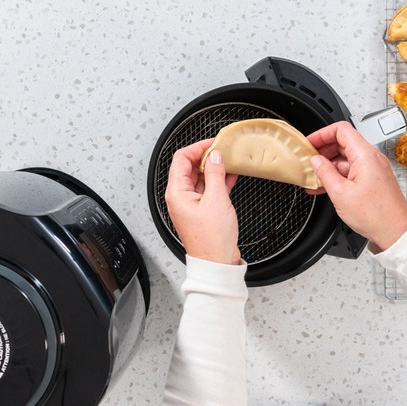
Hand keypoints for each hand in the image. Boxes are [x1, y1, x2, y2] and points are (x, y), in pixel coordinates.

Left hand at [164, 139, 241, 264]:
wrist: (216, 263)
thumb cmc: (211, 241)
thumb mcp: (216, 200)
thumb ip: (215, 174)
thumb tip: (214, 156)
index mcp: (176, 193)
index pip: (181, 159)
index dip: (197, 147)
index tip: (213, 143)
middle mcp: (180, 197)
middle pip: (189, 167)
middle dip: (206, 156)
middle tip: (222, 150)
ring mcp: (190, 204)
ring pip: (200, 178)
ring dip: (213, 168)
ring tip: (228, 160)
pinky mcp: (201, 211)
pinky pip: (207, 189)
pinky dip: (218, 181)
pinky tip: (230, 175)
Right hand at [306, 121, 406, 251]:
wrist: (395, 232)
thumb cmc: (375, 215)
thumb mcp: (340, 193)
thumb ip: (325, 173)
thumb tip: (315, 161)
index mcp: (365, 155)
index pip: (341, 130)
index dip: (322, 133)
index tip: (309, 143)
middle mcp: (371, 158)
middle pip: (342, 143)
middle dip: (322, 150)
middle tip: (307, 160)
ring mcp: (373, 169)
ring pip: (345, 158)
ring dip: (328, 165)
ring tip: (313, 177)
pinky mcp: (373, 180)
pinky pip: (351, 171)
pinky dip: (337, 175)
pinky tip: (324, 186)